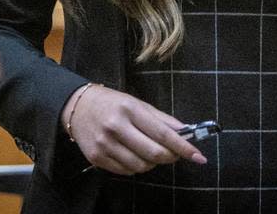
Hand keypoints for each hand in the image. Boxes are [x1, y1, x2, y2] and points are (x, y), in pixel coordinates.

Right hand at [62, 84, 205, 174]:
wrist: (77, 107)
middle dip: (170, 158)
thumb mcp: (138, 103)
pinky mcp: (96, 158)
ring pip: (140, 166)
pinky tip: (133, 155)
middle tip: (175, 154)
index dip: (183, 147)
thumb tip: (186, 132)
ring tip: (149, 151)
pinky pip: (126, 172)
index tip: (199, 156)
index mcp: (130, 109)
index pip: (162, 133)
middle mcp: (116, 127)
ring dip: (152, 163)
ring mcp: (105, 144)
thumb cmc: (112, 103)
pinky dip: (136, 167)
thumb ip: (162, 119)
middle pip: (153, 154)